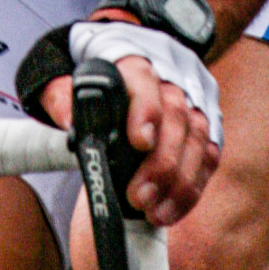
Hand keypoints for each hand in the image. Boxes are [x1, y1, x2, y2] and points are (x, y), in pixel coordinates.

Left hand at [40, 57, 218, 225]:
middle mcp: (170, 74)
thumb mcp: (60, 73)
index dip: (146, 109)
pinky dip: (193, 186)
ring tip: (154, 212)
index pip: (144, 78)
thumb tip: (71, 121)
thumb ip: (60, 94)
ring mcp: (192, 98)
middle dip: (161, 162)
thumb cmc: (87, 70)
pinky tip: (172, 209)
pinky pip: (208, 155)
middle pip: (176, 114)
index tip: (139, 141)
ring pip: (197, 137)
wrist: (114, 60)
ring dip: (179, 181)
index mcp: (132, 57)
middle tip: (139, 197)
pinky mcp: (205, 122)